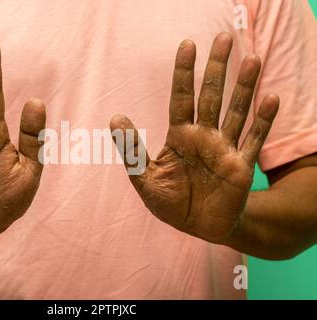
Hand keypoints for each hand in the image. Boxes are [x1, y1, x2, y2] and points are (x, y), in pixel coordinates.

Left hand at [110, 33, 278, 243]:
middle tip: (223, 39)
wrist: (197, 226)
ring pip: (236, 112)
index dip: (184, 73)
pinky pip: (253, 141)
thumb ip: (131, 149)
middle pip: (211, 96)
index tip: (187, 45)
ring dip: (244, 87)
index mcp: (180, 136)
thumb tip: (115, 116)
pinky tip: (270, 99)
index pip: (181, 98)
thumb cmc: (169, 202)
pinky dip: (262, 122)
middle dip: (216, 69)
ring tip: (252, 60)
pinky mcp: (241, 166)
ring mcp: (224, 149)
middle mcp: (203, 136)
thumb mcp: (144, 177)